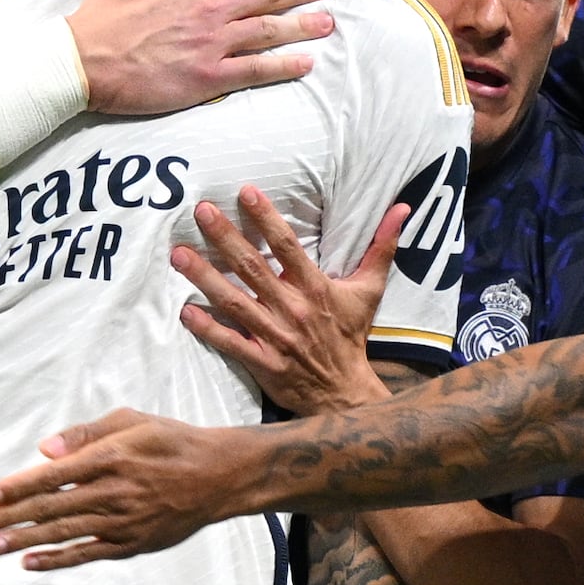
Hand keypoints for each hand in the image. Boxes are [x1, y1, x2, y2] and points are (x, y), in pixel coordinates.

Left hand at [0, 413, 260, 566]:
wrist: (219, 476)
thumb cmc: (171, 441)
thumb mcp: (132, 421)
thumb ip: (87, 434)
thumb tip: (45, 450)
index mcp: (110, 458)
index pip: (52, 476)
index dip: (18, 487)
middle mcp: (112, 492)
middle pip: (50, 508)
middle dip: (7, 519)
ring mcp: (122, 522)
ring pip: (63, 534)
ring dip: (23, 541)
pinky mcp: (131, 543)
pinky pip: (87, 554)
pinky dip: (57, 559)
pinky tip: (29, 563)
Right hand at [63, 0, 333, 117]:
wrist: (85, 59)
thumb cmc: (106, 13)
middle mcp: (210, 8)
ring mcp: (212, 43)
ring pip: (269, 30)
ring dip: (303, 24)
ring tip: (328, 22)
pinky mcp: (208, 78)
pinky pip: (256, 70)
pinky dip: (284, 66)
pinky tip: (306, 63)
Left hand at [173, 188, 403, 419]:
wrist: (346, 393)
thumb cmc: (351, 336)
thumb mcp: (369, 289)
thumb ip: (382, 246)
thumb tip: (404, 208)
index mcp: (315, 288)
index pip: (288, 246)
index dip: (267, 218)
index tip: (245, 192)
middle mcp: (293, 309)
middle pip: (254, 268)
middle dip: (226, 238)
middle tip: (201, 211)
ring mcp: (276, 337)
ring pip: (236, 302)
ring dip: (205, 278)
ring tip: (179, 254)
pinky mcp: (263, 363)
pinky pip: (232, 343)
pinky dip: (209, 329)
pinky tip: (185, 311)